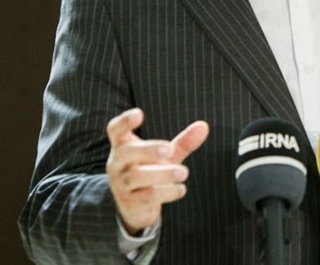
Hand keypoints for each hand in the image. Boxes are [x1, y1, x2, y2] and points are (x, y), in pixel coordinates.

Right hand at [106, 108, 209, 234]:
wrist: (135, 205)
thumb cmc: (149, 170)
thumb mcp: (166, 155)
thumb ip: (183, 142)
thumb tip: (204, 126)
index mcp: (123, 145)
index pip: (115, 129)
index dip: (124, 121)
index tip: (139, 113)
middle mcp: (117, 163)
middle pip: (126, 152)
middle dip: (148, 150)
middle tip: (169, 148)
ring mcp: (121, 183)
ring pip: (136, 176)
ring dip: (162, 174)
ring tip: (183, 173)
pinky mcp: (130, 203)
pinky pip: (146, 196)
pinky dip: (166, 192)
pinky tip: (181, 189)